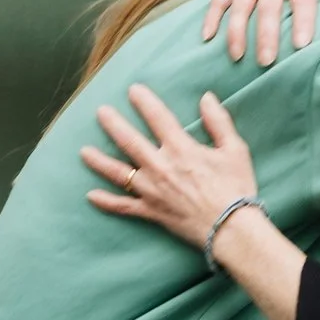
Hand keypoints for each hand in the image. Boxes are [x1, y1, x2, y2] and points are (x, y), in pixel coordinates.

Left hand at [82, 84, 261, 251]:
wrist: (231, 229)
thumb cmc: (236, 188)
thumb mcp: (234, 149)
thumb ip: (219, 121)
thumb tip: (207, 98)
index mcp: (181, 148)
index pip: (157, 117)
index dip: (144, 101)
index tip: (133, 90)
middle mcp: (160, 167)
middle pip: (129, 141)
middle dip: (113, 124)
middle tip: (100, 112)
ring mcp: (152, 190)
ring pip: (118, 173)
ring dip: (99, 161)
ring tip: (83, 151)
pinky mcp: (151, 212)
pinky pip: (123, 206)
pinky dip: (106, 202)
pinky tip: (91, 195)